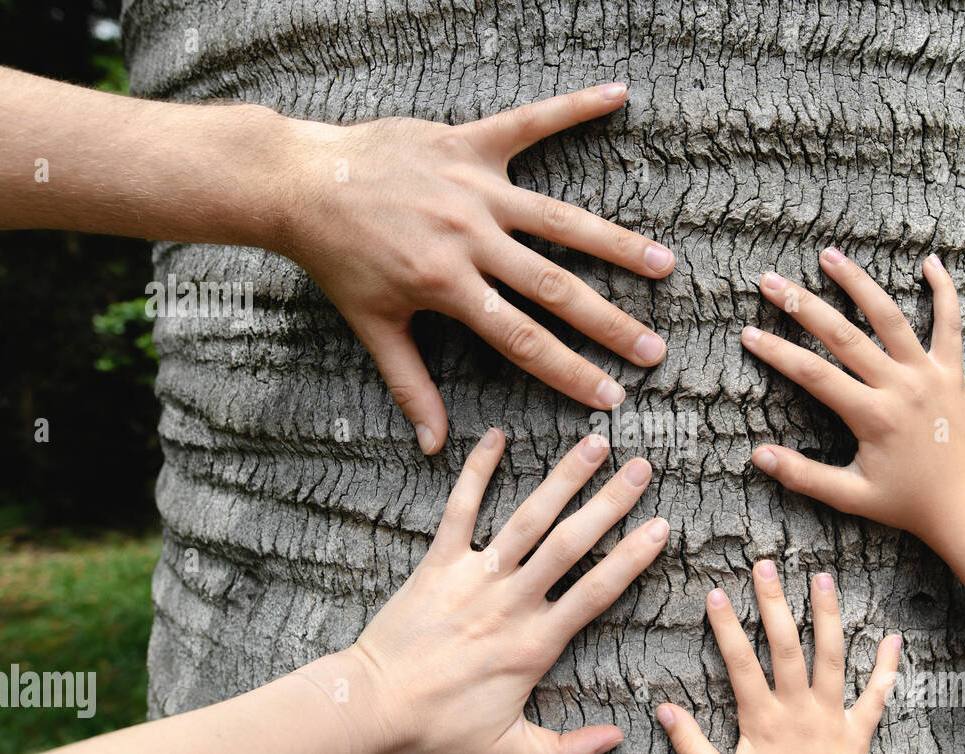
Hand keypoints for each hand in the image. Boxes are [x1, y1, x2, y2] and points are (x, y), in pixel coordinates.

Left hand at [278, 83, 674, 453]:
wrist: (301, 182)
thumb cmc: (337, 258)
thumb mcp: (372, 327)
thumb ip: (410, 386)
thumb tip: (433, 446)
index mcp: (447, 286)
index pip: (523, 340)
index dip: (570, 373)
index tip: (611, 398)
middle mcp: (469, 237)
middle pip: (554, 287)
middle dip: (609, 324)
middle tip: (655, 350)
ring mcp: (474, 188)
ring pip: (559, 220)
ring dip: (615, 242)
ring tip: (663, 264)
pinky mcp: (468, 144)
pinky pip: (528, 123)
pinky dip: (572, 107)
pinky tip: (617, 96)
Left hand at [347, 428, 668, 753]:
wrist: (370, 710)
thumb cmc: (438, 731)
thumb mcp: (509, 751)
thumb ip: (566, 753)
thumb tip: (618, 741)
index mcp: (535, 643)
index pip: (597, 592)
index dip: (632, 557)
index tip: (661, 526)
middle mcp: (511, 602)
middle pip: (571, 543)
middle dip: (610, 503)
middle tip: (641, 468)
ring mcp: (474, 578)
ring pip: (527, 519)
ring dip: (562, 479)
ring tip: (593, 443)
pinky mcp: (437, 564)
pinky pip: (460, 510)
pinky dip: (476, 471)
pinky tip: (495, 437)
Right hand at [656, 561, 899, 753]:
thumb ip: (690, 745)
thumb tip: (661, 710)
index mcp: (762, 721)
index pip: (740, 662)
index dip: (726, 626)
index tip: (715, 593)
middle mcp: (798, 712)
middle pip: (787, 646)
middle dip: (774, 602)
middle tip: (766, 565)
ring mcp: (831, 720)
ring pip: (832, 658)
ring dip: (828, 615)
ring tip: (823, 578)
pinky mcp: (858, 734)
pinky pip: (877, 697)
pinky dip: (887, 668)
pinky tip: (894, 638)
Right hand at [742, 249, 964, 548]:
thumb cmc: (906, 504)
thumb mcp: (850, 497)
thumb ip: (803, 476)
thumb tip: (758, 457)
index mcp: (874, 416)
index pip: (814, 374)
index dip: (778, 352)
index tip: (749, 334)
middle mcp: (901, 387)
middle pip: (844, 335)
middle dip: (803, 305)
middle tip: (771, 281)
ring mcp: (930, 375)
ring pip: (890, 317)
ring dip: (858, 282)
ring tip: (829, 255)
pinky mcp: (953, 373)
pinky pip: (951, 325)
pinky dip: (944, 291)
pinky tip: (932, 261)